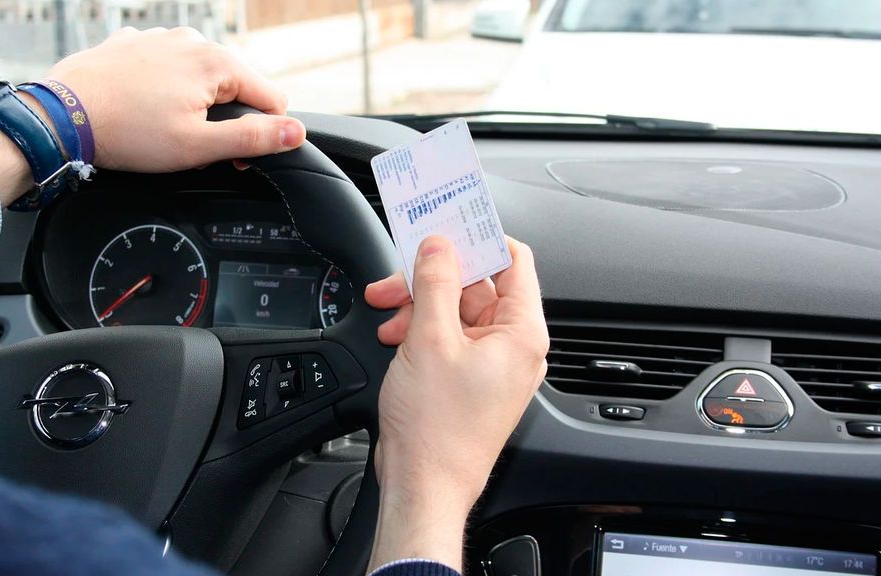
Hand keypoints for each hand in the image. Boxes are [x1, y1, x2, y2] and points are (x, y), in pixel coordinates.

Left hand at [48, 26, 304, 171]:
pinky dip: (164, 89)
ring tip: (163, 129)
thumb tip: (295, 132)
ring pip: (200, 76)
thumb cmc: (127, 133)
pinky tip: (143, 109)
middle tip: (194, 147)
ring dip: (195, 103)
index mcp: (216, 62)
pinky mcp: (134, 45)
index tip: (232, 157)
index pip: (271, 98)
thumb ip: (253, 139)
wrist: (61, 117)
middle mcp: (192, 41)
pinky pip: (166, 68)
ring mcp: (160, 38)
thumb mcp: (198, 146)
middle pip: (235, 85)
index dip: (261, 134)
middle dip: (225, 118)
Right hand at [364, 235, 548, 571]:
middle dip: (433, 278)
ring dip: (420, 305)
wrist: (423, 486)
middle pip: (477, 285)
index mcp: (521, 333)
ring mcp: (490, 365)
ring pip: (456, 310)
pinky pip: (448, 337)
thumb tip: (439, 244)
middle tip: (397, 278)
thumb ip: (436, 282)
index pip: (513, 260)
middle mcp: (512, 347)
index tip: (448, 224)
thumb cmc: (436, 430)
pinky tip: (394, 336)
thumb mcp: (430, 339)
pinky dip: (421, 330)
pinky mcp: (468, 380)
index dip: (480, 237)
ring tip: (388, 314)